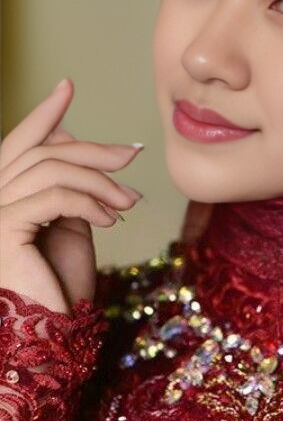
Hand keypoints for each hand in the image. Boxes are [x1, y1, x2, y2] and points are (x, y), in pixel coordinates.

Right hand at [0, 78, 142, 311]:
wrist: (52, 335)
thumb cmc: (60, 286)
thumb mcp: (70, 226)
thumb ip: (69, 190)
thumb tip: (80, 151)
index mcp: (4, 196)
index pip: (20, 143)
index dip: (43, 113)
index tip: (68, 85)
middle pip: (42, 151)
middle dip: (92, 148)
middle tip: (131, 154)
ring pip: (52, 169)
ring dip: (100, 181)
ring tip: (129, 203)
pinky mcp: (3, 228)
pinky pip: (55, 196)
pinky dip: (91, 202)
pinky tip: (113, 219)